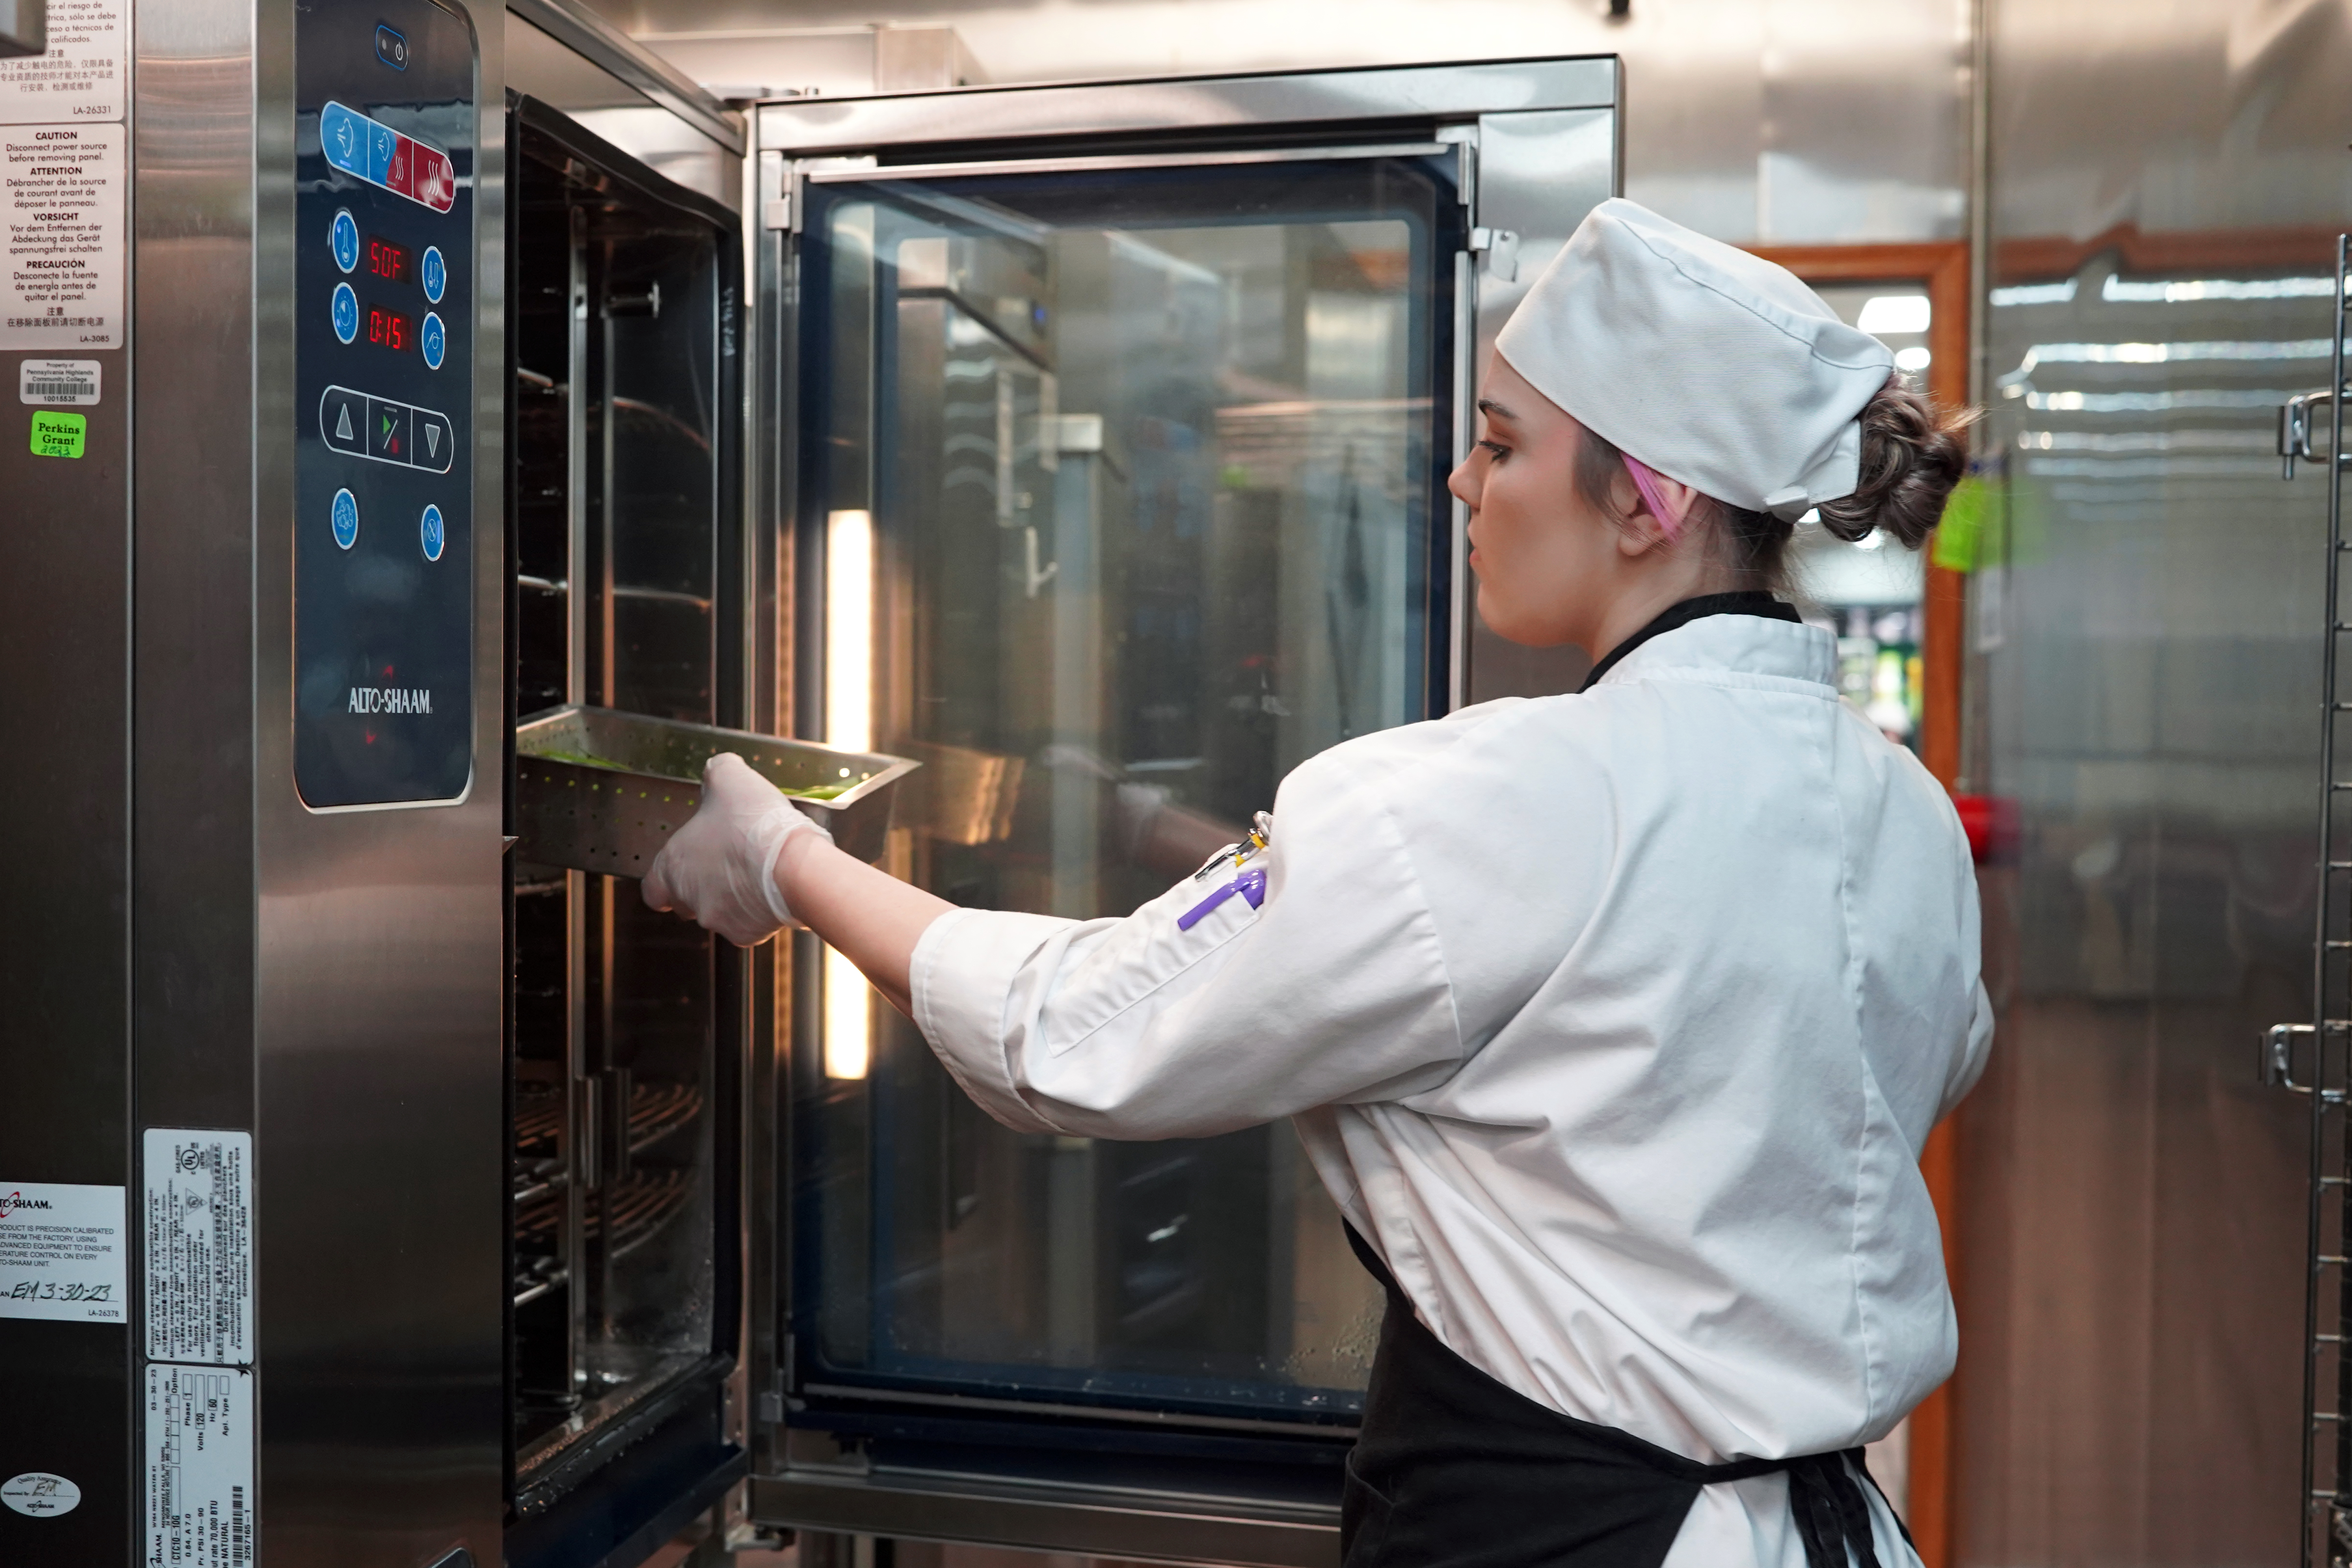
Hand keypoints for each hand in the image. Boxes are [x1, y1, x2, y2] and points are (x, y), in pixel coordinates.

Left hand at [642, 752, 830, 945]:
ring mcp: (717, 919)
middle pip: (686, 901)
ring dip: (733, 896)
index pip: (652, 887)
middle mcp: (689, 897)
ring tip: (758, 871)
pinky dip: (759, 909)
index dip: (665, 879)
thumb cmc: (755, 825)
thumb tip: (717, 770)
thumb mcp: (730, 778)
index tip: (680, 871)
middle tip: (729, 863)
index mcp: (673, 865)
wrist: (793, 866)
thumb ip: (716, 772)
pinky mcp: (746, 933)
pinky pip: (749, 924)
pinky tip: (774, 887)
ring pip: (719, 913)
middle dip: (704, 885)